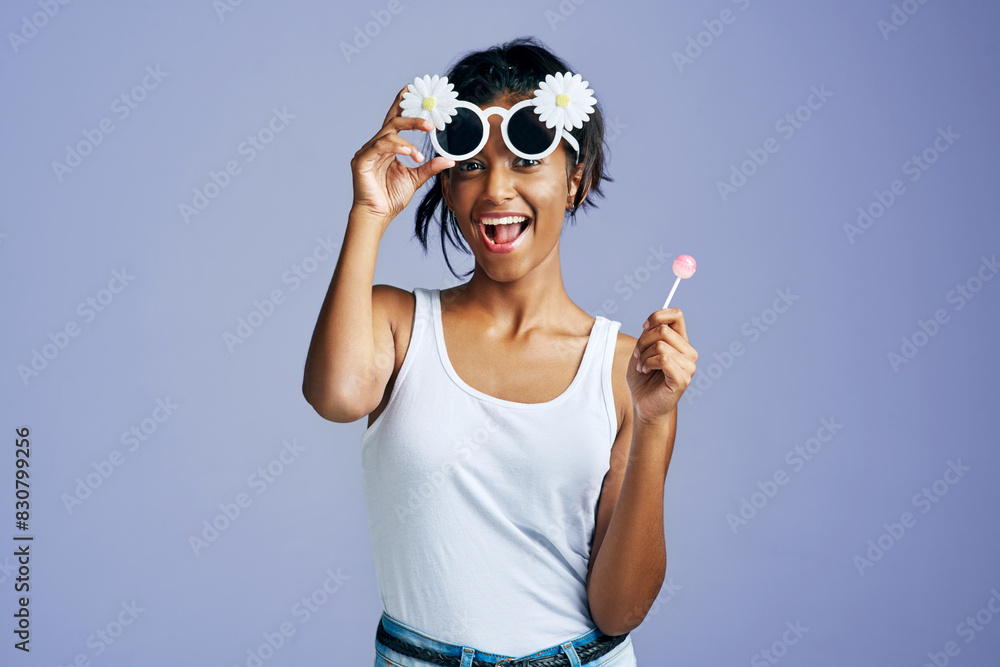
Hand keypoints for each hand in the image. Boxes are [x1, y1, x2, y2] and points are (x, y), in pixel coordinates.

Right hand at [350, 84, 455, 227]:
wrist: (377, 216)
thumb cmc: (391, 197)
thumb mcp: (415, 179)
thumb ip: (429, 167)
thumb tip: (449, 160)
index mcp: (387, 147)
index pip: (395, 120)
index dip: (402, 104)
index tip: (412, 89)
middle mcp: (376, 146)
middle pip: (393, 123)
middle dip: (412, 119)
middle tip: (430, 124)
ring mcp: (367, 152)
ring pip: (387, 133)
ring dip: (407, 139)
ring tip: (419, 153)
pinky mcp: (362, 161)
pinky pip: (380, 147)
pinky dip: (396, 148)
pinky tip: (409, 154)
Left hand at [627, 308, 697, 427]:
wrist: (643, 404)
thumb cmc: (643, 379)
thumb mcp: (642, 350)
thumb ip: (650, 334)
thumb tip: (653, 322)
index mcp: (681, 342)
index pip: (677, 315)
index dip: (657, 316)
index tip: (644, 327)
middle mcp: (689, 352)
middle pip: (663, 330)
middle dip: (642, 341)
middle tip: (637, 355)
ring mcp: (688, 366)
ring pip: (660, 345)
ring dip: (643, 356)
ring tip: (642, 367)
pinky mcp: (683, 378)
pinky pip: (663, 359)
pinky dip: (648, 363)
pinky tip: (646, 371)